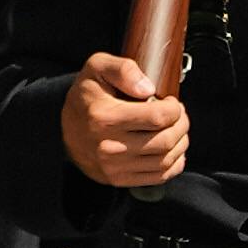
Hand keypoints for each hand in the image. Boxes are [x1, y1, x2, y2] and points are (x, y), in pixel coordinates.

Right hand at [60, 49, 186, 193]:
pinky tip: (172, 150)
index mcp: (105, 117)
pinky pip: (158, 177)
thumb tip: (148, 89)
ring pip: (165, 160)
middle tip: (179, 115)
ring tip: (177, 130)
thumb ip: (123, 69)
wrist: (66, 128)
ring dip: (180, 143)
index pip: (157, 117)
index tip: (172, 102)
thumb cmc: (87, 95)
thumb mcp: (97, 67)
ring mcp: (114, 167)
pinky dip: (174, 164)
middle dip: (181, 125)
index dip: (174, 109)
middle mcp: (109, 146)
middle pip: (165, 140)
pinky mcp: (118, 179)